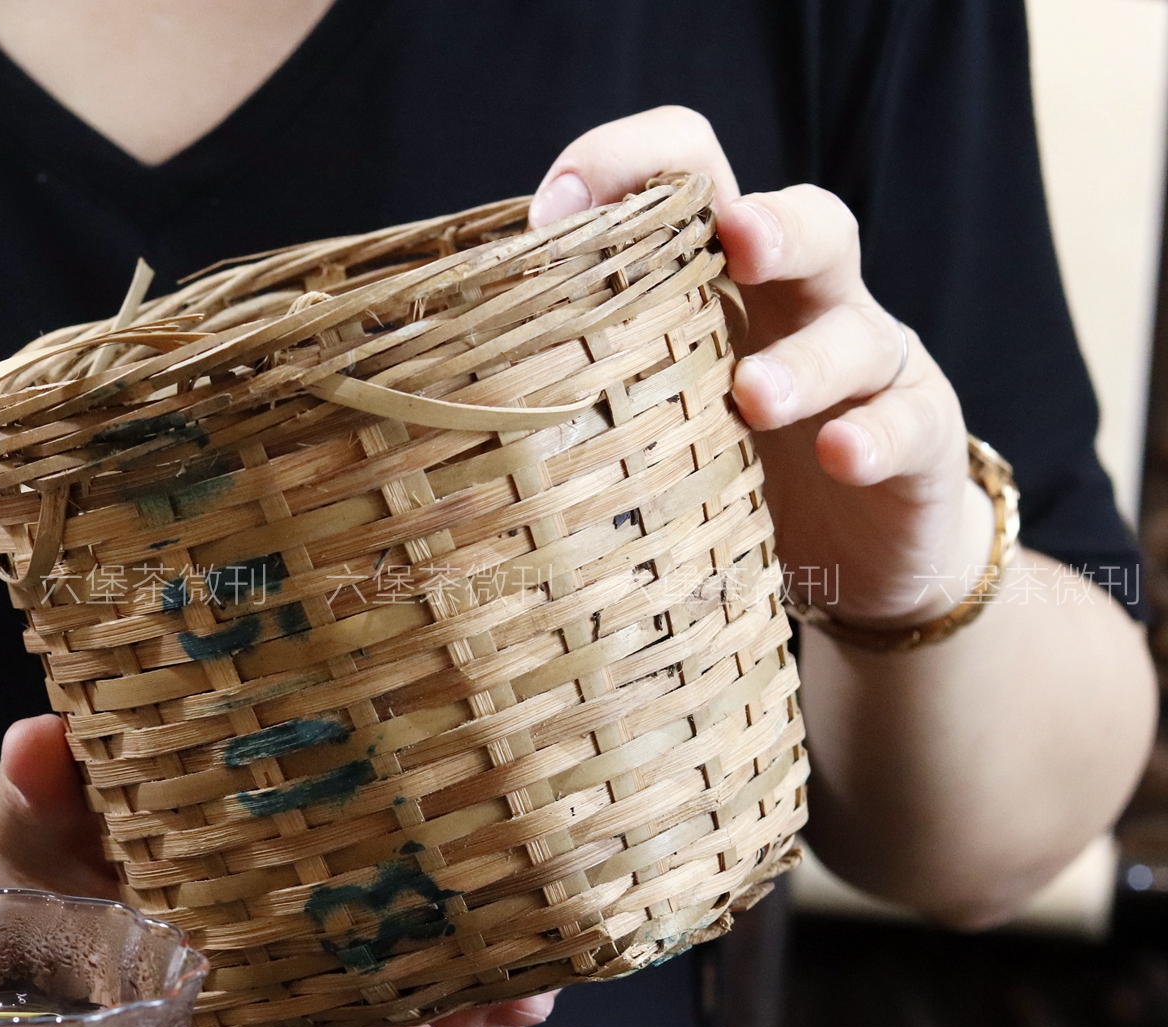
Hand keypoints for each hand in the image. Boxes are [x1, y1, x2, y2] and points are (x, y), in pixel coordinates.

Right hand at [0, 714, 557, 1026]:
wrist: (49, 860)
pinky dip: (471, 1006)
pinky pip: (415, 1020)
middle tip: (497, 1005)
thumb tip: (39, 740)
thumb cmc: (42, 851)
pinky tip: (528, 964)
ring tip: (528, 991)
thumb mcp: (31, 821)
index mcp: (184, 1020)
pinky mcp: (338, 977)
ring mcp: (298, 1014)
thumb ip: (40, 794)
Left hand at [528, 107, 993, 628]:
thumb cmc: (722, 469)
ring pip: (855, 330)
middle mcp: (802, 306)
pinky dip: (875, 436)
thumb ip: (570, 376)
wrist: (856, 562)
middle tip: (727, 239)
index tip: (546, 210)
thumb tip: (409, 382)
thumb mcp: (642, 411)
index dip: (626, 166)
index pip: (688, 177)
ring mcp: (870, 368)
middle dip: (763, 223)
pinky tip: (841, 455)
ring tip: (752, 396)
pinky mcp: (915, 442)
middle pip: (802, 224)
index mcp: (719, 283)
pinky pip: (908, 424)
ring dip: (804, 358)